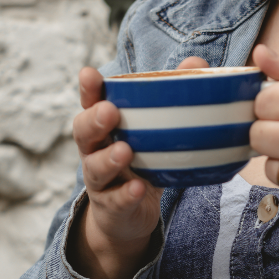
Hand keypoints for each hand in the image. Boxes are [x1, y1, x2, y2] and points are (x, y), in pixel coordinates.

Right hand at [69, 56, 208, 278]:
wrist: (128, 215)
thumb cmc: (141, 161)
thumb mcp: (153, 132)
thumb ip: (169, 97)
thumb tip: (195, 63)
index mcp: (104, 127)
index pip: (91, 104)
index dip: (89, 90)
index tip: (89, 73)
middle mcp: (95, 151)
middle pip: (83, 134)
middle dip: (94, 121)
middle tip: (110, 111)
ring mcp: (101, 181)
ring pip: (95, 168)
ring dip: (108, 159)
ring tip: (126, 151)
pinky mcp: (112, 207)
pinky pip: (115, 201)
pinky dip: (125, 194)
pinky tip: (137, 187)